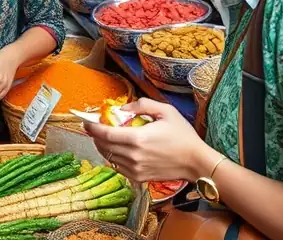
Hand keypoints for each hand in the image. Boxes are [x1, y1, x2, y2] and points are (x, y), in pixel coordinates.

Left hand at [82, 98, 217, 183]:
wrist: (196, 163)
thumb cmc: (183, 136)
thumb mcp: (165, 111)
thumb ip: (141, 105)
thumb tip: (123, 107)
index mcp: (137, 139)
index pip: (104, 134)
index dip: (91, 127)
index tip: (85, 121)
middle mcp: (133, 156)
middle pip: (103, 146)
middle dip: (94, 135)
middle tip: (93, 126)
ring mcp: (135, 169)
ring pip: (108, 157)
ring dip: (102, 146)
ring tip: (104, 137)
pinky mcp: (139, 178)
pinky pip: (117, 167)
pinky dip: (112, 157)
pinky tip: (116, 149)